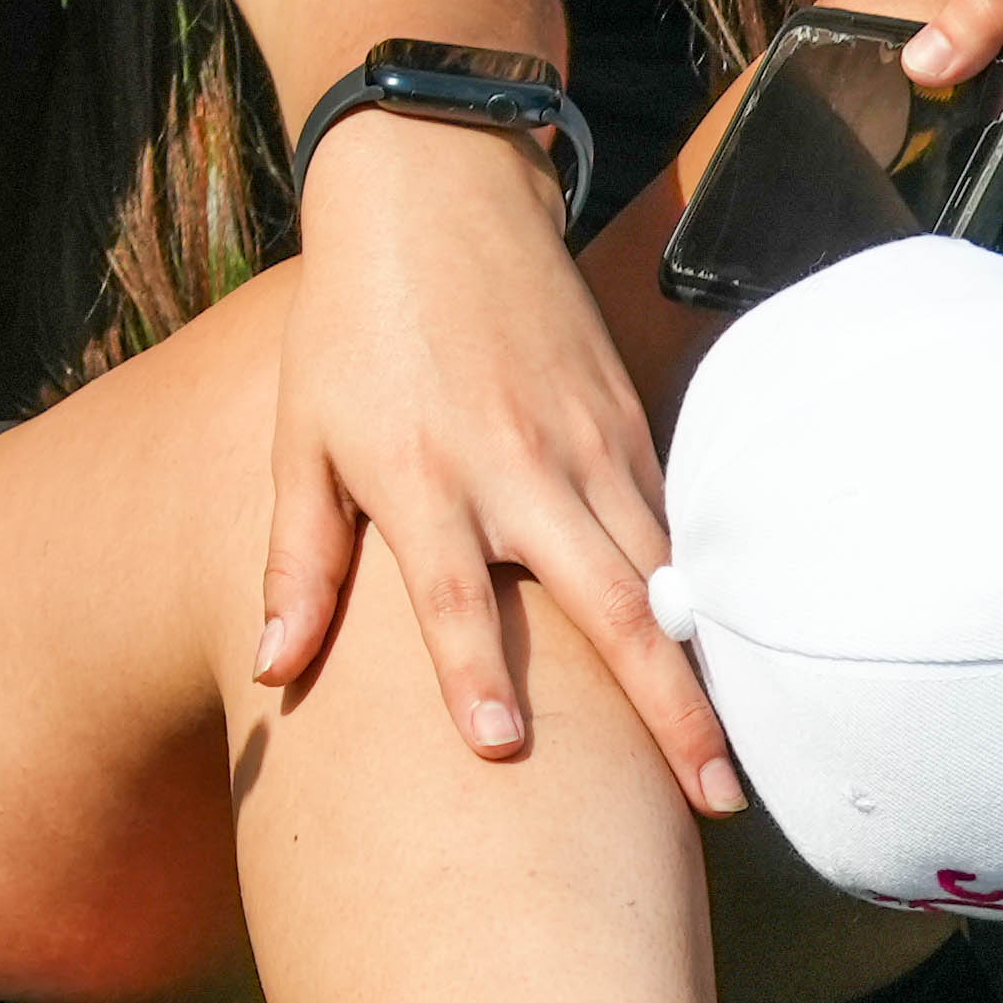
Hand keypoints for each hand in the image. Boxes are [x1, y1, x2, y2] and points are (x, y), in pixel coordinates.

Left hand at [253, 107, 746, 816]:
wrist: (435, 199)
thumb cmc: (351, 333)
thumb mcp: (299, 441)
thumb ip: (297, 563)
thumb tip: (273, 671)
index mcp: (422, 476)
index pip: (456, 595)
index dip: (477, 672)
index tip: (504, 753)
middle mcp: (518, 469)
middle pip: (609, 604)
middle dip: (665, 709)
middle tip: (707, 803)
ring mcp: (588, 446)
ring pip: (666, 575)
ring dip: (704, 673)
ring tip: (729, 768)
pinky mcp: (630, 425)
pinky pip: (675, 527)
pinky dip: (705, 603)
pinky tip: (728, 670)